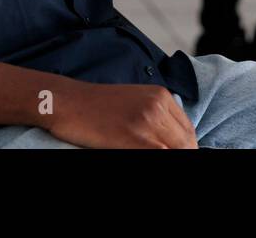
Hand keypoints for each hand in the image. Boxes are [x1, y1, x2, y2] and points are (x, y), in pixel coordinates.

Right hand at [45, 80, 197, 148]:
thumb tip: (173, 140)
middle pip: (186, 142)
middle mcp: (157, 106)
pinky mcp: (132, 137)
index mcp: (161, 96)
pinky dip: (158, 159)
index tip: (181, 154)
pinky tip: (142, 156)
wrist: (67, 102)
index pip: (188, 130)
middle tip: (167, 158)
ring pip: (177, 150)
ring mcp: (146, 121)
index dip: (188, 148)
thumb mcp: (134, 101)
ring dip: (171, 157)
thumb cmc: (96, 106)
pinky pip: (158, 155)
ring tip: (149, 154)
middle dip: (184, 154)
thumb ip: (156, 116)